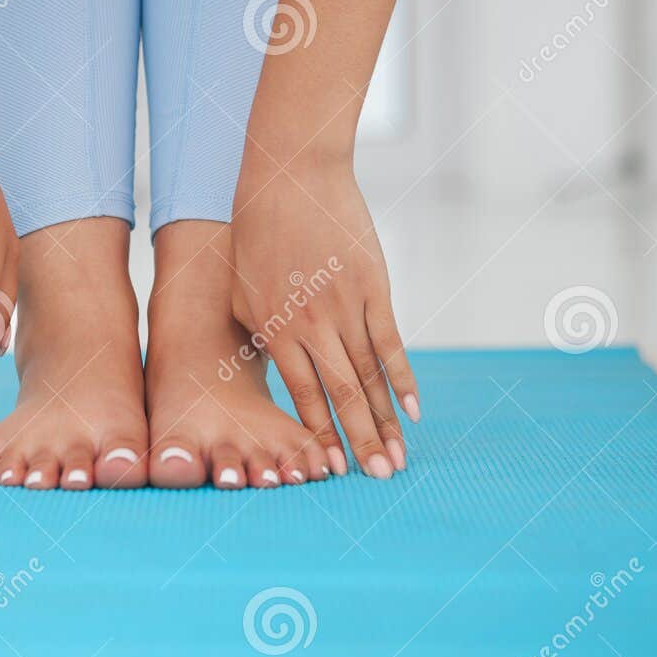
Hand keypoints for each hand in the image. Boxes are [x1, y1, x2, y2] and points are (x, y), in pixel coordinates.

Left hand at [230, 153, 417, 477]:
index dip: (320, 435)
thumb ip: (261, 335)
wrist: (290, 176)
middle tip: (380, 480)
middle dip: (362, 442)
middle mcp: (312, 325)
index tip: (334, 470)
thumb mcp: (242, 292)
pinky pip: (390, 343)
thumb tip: (276, 372)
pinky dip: (403, 378)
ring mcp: (346, 307)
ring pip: (370, 376)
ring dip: (386, 421)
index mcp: (275, 330)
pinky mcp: (373, 287)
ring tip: (399, 458)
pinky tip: (414, 410)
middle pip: (342, 396)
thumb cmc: (256, 235)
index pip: (303, 396)